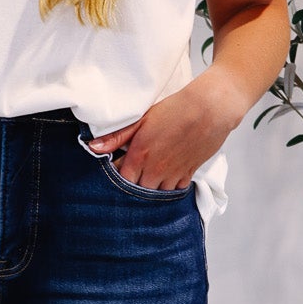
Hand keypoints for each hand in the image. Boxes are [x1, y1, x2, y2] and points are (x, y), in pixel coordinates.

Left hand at [85, 68, 248, 190]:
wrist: (210, 109)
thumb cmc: (175, 110)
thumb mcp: (142, 119)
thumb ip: (117, 136)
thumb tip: (92, 146)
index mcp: (140, 156)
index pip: (120, 180)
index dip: (114, 179)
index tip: (114, 173)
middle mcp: (155, 170)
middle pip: (137, 192)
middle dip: (132, 188)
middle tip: (131, 177)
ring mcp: (173, 174)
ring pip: (156, 194)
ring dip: (150, 189)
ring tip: (148, 178)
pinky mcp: (189, 173)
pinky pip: (175, 190)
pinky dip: (169, 187)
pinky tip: (165, 177)